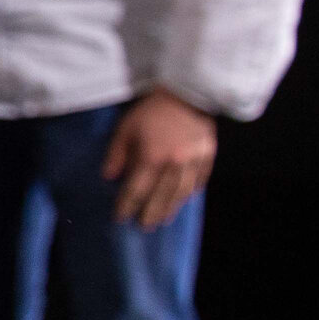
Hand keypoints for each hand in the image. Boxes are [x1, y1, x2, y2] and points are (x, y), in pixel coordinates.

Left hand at [105, 89, 216, 229]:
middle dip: (150, 213)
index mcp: (153, 158)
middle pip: (161, 197)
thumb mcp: (125, 128)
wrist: (186, 93)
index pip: (137, 190)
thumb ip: (117, 154)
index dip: (127, 205)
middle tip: (143, 226)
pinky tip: (182, 200)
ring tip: (162, 219)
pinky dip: (190, 193)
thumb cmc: (150, 111)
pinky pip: (199, 182)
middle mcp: (175, 165)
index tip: (120, 217)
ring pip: (182, 193)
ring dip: (171, 208)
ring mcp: (195, 162)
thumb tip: (109, 177)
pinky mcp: (208, 157)